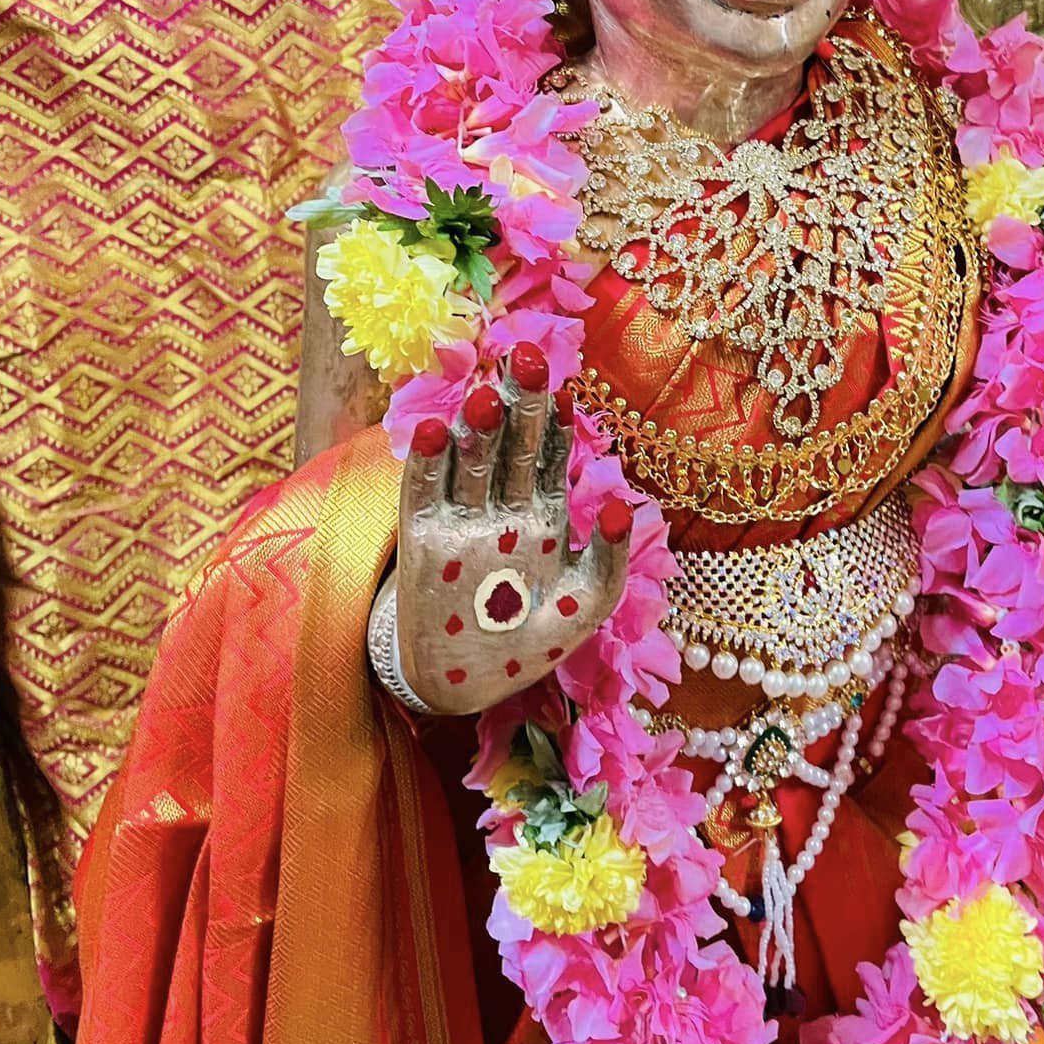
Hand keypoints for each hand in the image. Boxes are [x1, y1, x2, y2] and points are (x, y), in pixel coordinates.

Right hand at [392, 343, 630, 715]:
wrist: (467, 686)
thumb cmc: (531, 643)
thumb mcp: (586, 607)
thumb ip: (608, 562)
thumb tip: (620, 508)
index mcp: (544, 515)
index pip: (549, 455)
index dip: (555, 422)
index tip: (565, 386)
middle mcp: (502, 508)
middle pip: (511, 445)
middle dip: (519, 404)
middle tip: (524, 357)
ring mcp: (461, 521)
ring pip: (471, 461)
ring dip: (478, 429)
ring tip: (486, 395)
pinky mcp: (423, 542)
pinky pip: (423, 494)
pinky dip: (427, 463)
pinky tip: (433, 431)